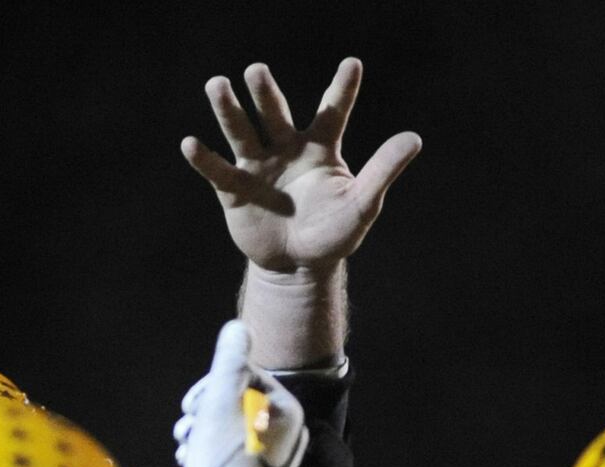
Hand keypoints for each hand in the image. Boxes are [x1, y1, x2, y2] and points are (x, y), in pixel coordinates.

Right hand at [176, 321, 308, 466]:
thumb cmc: (222, 455)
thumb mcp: (223, 397)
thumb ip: (231, 358)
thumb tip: (238, 327)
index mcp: (289, 412)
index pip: (245, 378)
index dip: (212, 386)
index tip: (193, 405)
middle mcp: (287, 434)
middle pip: (236, 401)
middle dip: (205, 410)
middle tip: (186, 425)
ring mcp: (272, 457)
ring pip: (228, 425)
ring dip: (200, 429)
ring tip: (184, 444)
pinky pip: (229, 449)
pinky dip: (207, 449)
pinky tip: (188, 459)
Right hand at [181, 58, 421, 273]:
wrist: (298, 265)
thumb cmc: (333, 232)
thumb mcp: (362, 205)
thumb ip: (383, 171)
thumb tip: (414, 138)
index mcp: (319, 148)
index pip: (331, 112)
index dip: (342, 89)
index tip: (353, 63)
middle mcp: (285, 148)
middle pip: (275, 114)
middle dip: (265, 93)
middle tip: (256, 71)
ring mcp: (258, 167)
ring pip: (242, 132)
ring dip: (229, 110)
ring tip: (217, 85)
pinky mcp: (235, 190)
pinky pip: (218, 171)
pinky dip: (204, 159)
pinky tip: (190, 143)